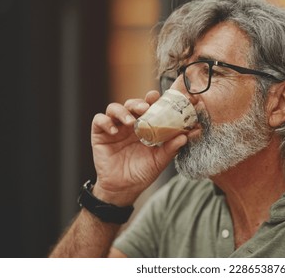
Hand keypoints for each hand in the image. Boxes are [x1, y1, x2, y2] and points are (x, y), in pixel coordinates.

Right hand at [90, 90, 186, 205]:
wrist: (124, 189)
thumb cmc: (142, 173)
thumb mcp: (159, 161)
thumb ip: (171, 148)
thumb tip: (185, 136)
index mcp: (144, 127)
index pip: (148, 108)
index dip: (152, 100)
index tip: (158, 96)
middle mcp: (129, 124)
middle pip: (132, 104)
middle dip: (138, 103)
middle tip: (146, 107)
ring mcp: (114, 128)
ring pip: (114, 108)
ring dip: (122, 112)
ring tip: (131, 122)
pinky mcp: (100, 134)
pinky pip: (99, 120)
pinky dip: (106, 122)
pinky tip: (114, 131)